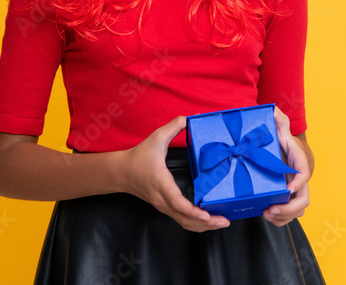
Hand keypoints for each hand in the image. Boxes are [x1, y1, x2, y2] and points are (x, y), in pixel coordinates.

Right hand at [117, 115, 231, 232]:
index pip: (177, 202)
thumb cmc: (138, 157)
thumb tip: (188, 119)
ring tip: (221, 223)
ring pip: (184, 223)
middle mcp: (163, 200)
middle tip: (225, 221)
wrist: (121, 172)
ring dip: (203, 226)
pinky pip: (181, 220)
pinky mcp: (165, 208)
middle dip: (207, 223)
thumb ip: (172, 127)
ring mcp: (163, 206)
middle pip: (185, 219)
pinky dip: (196, 223)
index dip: (192, 211)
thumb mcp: (155, 138)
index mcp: (162, 184)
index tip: (206, 215)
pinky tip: (208, 220)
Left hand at [262, 105, 310, 226]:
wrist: (283, 150)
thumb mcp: (279, 125)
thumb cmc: (281, 139)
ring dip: (284, 216)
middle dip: (289, 208)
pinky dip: (280, 219)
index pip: (303, 173)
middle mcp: (300, 179)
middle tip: (272, 209)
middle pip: (304, 199)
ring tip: (267, 213)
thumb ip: (278, 118)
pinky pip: (290, 215)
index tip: (287, 189)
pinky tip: (267, 215)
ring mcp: (296, 191)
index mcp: (298, 162)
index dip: (298, 182)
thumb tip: (274, 110)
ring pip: (298, 210)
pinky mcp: (288, 199)